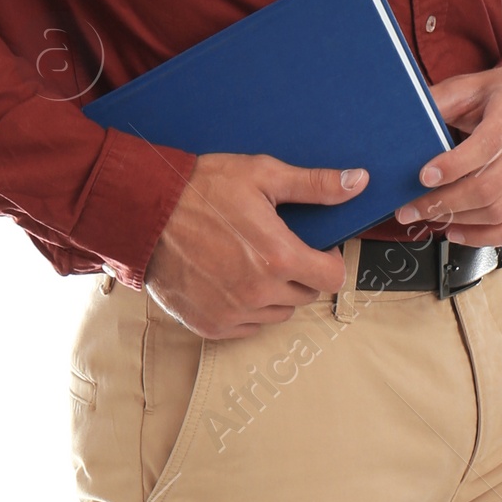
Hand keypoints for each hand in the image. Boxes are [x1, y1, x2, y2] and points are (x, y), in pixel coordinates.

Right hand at [144, 153, 366, 339]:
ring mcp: (233, 313)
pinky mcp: (210, 325)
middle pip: (305, 295)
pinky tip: (230, 279)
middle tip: (276, 248)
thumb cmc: (201, 188)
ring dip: (274, 293)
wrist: (143, 211)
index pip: (333, 278)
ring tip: (251, 263)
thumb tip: (358, 182)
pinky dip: (246, 308)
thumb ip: (314, 185)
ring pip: (278, 313)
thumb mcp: (262, 175)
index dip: (329, 260)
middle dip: (300, 273)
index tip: (315, 247)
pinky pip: (247, 326)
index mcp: (279, 258)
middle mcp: (259, 292)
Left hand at [395, 66, 501, 247]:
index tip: (424, 177)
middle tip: (411, 209)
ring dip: (458, 221)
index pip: (484, 147)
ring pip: (499, 213)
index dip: (451, 167)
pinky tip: (458, 232)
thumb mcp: (474, 86)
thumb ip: (440, 101)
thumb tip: (404, 120)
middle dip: (442, 203)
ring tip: (431, 217)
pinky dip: (483, 238)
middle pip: (487, 188)